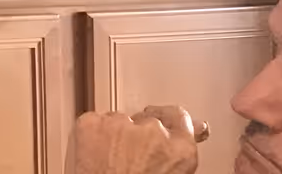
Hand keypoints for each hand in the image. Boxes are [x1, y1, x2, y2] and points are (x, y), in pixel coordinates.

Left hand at [68, 107, 203, 173]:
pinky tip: (97, 156)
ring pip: (119, 121)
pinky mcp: (90, 123)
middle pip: (146, 121)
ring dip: (116, 136)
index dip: (169, 122)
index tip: (164, 122)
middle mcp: (152, 130)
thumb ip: (178, 154)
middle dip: (139, 135)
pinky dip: (94, 135)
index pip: (178, 117)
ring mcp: (119, 124)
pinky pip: (94, 122)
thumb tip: (190, 134)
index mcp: (179, 149)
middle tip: (131, 158)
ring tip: (112, 163)